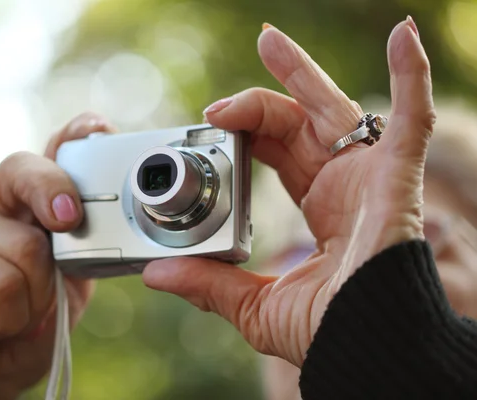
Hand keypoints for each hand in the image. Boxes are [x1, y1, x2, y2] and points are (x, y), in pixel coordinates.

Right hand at [0, 113, 114, 399]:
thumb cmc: (30, 318)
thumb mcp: (70, 278)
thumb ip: (85, 247)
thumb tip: (116, 224)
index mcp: (23, 203)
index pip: (46, 152)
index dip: (74, 135)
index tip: (99, 131)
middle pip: (25, 171)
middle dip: (56, 197)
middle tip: (66, 225)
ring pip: (26, 246)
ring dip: (40, 294)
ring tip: (25, 311)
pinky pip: (1, 283)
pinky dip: (15, 314)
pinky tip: (0, 322)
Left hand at [143, 18, 434, 366]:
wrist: (369, 348)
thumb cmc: (329, 332)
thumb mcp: (256, 305)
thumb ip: (209, 286)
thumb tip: (157, 274)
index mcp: (316, 207)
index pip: (274, 154)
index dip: (242, 136)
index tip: (207, 127)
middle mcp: (340, 185)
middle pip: (295, 124)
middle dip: (262, 96)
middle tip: (223, 90)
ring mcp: (368, 175)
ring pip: (333, 109)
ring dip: (302, 73)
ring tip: (268, 40)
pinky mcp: (397, 175)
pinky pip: (412, 118)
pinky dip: (410, 77)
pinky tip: (402, 35)